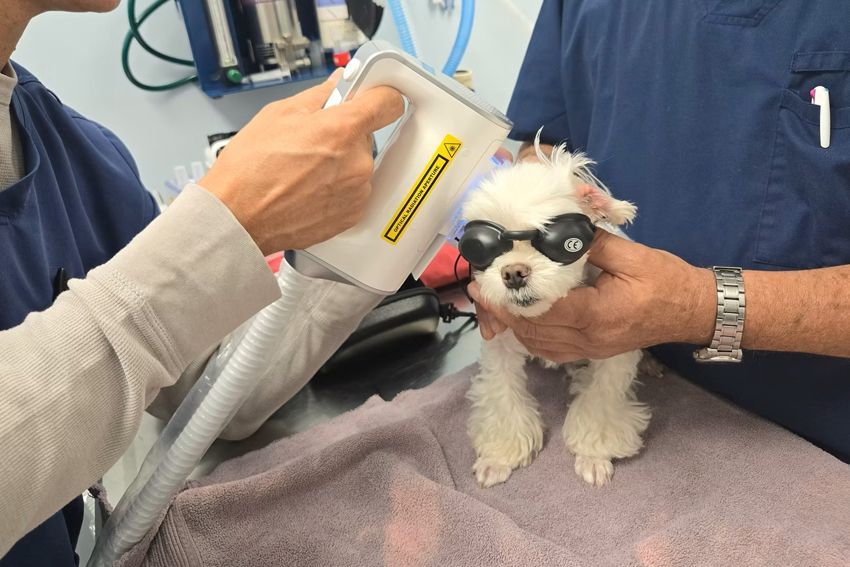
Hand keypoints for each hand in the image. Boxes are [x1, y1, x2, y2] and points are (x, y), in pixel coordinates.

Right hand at [201, 70, 404, 254]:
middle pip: (365, 136)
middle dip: (343, 135)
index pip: (388, 102)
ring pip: (358, 165)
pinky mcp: (352, 215)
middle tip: (311, 142)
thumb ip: (319, 96)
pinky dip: (336, 189)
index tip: (370, 97)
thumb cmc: (250, 169)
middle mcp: (357, 162)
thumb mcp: (279, 114)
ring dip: (339, 164)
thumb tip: (338, 84)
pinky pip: (353, 191)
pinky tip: (309, 190)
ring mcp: (358, 192)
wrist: (239, 217)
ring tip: (304, 171)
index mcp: (342, 130)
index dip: (378, 95)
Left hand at [469, 230, 716, 361]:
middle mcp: (589, 339)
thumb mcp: (631, 255)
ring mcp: (590, 350)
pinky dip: (531, 337)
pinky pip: (551, 351)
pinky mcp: (591, 352)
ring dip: (513, 325)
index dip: (508, 299)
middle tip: (479, 291)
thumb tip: (556, 228)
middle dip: (502, 312)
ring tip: (493, 303)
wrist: (692, 311)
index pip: (541, 311)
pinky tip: (521, 320)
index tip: (485, 284)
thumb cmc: (666, 281)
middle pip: (533, 332)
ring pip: (538, 345)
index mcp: (596, 314)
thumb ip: (589, 243)